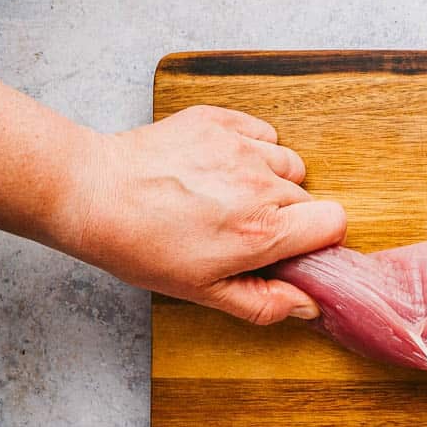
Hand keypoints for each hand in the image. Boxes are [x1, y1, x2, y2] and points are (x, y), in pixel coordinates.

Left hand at [66, 105, 345, 323]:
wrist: (92, 194)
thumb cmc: (141, 246)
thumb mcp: (203, 292)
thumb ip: (265, 302)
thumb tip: (308, 305)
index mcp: (263, 233)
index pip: (335, 222)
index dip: (319, 237)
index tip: (294, 245)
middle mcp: (260, 186)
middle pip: (308, 197)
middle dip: (287, 214)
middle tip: (243, 226)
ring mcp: (240, 149)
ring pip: (289, 163)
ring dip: (272, 179)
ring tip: (233, 193)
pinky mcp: (219, 122)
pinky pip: (262, 132)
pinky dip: (252, 147)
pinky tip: (221, 166)